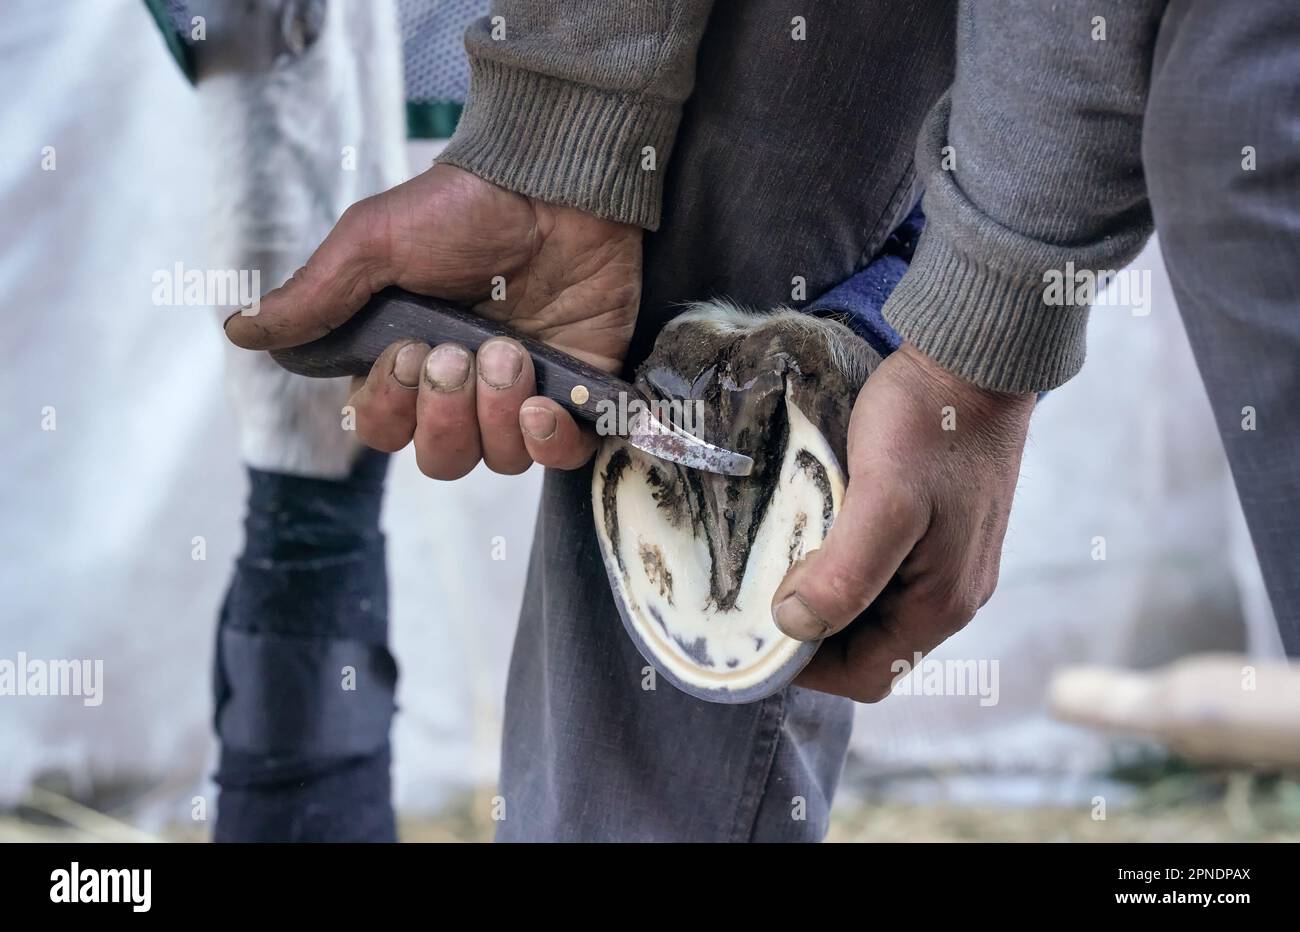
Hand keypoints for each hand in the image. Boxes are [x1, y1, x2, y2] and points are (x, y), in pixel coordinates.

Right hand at [225, 164, 641, 476]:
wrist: (556, 186)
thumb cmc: (463, 209)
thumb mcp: (374, 243)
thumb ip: (315, 297)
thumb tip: (239, 332)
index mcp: (409, 359)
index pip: (384, 430)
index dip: (394, 409)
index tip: (409, 353)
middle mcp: (464, 387)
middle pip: (442, 459)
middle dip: (446, 416)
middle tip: (459, 353)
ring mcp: (522, 393)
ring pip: (498, 461)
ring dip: (498, 414)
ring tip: (510, 354)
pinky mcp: (577, 392)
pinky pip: (561, 458)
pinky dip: (549, 444)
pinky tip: (544, 406)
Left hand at [770, 343, 1034, 701]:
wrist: (976, 357)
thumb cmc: (929, 423)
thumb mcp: (883, 499)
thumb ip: (846, 572)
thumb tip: (795, 624)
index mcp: (943, 602)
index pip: (868, 676)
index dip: (809, 669)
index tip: (757, 635)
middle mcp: (953, 594)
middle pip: (871, 649)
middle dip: (814, 634)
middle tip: (757, 598)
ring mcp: (950, 562)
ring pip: (875, 611)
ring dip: (827, 599)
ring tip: (778, 565)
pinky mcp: (942, 530)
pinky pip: (886, 574)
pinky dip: (845, 569)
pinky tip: (815, 537)